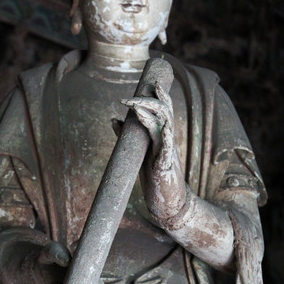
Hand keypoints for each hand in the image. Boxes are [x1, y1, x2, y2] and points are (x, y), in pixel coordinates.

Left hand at [121, 82, 185, 223]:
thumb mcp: (140, 152)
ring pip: (166, 126)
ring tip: (136, 107)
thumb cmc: (155, 177)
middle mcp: (168, 140)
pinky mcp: (166, 166)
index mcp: (162, 135)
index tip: (153, 81)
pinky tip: (161, 130)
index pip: (164, 109)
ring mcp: (168, 152)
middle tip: (127, 99)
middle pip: (164, 112)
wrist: (170, 203)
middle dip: (147, 101)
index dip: (160, 94)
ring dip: (151, 115)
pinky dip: (165, 138)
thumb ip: (128, 135)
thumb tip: (113, 119)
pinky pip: (167, 149)